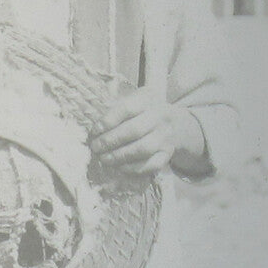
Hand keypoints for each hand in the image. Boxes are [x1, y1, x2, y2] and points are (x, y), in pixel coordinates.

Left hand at [88, 86, 207, 175]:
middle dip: (110, 141)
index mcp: (148, 99)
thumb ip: (114, 107)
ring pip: (142, 149)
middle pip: (134, 130)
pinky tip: (119, 167)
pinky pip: (151, 164)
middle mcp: (160, 116)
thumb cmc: (144, 110)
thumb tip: (92, 123)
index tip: (94, 131)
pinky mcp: (168, 154)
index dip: (108, 121)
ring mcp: (166, 136)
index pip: (127, 109)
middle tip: (95, 147)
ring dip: (119, 156)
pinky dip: (133, 168)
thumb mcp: (133, 99)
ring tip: (103, 159)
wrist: (175, 122)